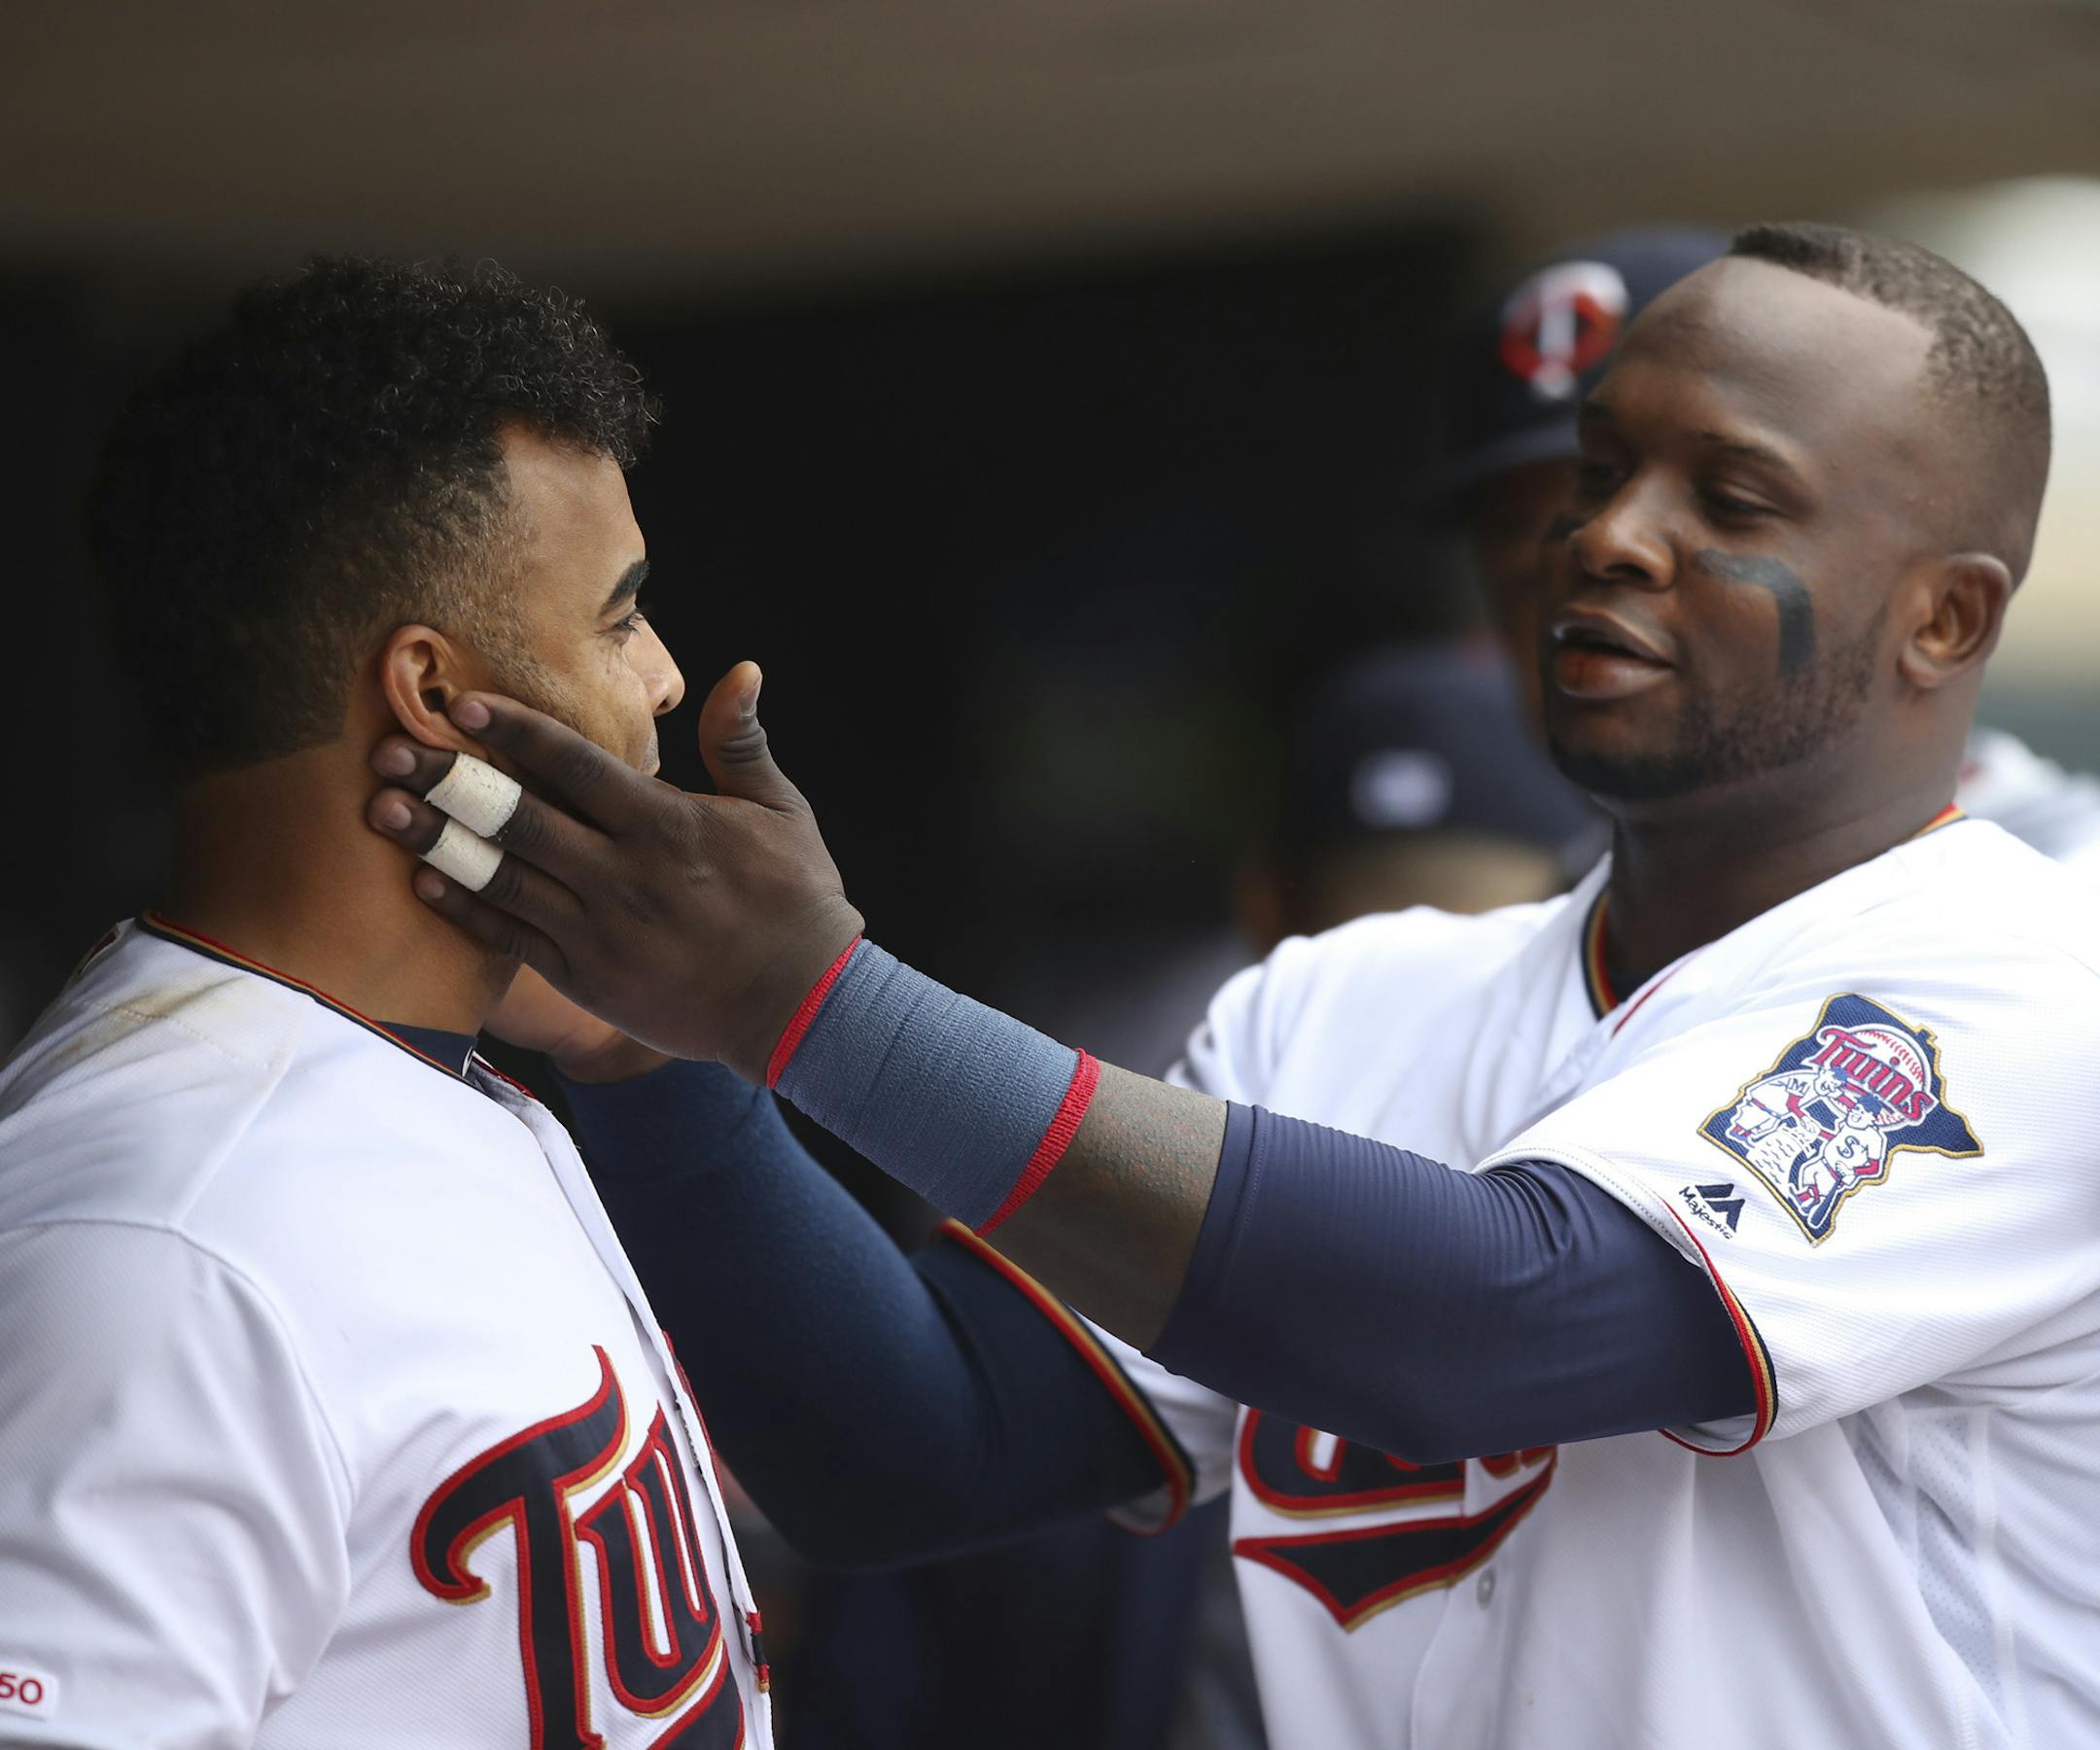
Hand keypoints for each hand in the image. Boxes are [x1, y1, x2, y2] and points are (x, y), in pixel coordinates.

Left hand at [365, 661, 864, 1079]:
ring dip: (436, 841)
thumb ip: (742, 741)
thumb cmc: (796, 899)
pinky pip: (511, 937)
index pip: (575, 764)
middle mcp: (623, 874)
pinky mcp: (587, 978)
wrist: (799, 1004)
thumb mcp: (782, 811)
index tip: (463, 705)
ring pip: (501, 876)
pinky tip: (422, 882)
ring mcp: (599, 930)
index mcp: (666, 824)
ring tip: (382, 809)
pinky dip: (464, 908)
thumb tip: (741, 669)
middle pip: (518, 816)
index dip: (516, 731)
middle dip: (449, 780)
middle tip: (389, 750)